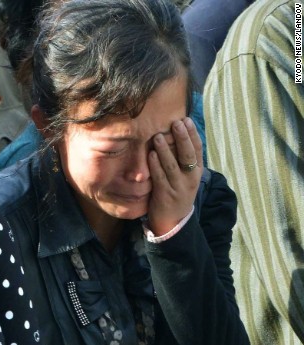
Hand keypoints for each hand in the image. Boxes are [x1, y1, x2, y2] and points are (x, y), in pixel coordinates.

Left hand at [147, 117, 202, 234]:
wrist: (173, 222)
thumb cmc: (177, 193)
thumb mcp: (186, 177)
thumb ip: (183, 159)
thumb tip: (177, 134)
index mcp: (197, 172)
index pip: (197, 150)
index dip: (192, 134)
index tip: (186, 119)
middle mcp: (190, 179)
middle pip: (188, 155)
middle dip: (182, 138)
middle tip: (176, 123)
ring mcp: (178, 187)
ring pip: (173, 165)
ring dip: (165, 149)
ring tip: (158, 135)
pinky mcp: (165, 195)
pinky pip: (160, 177)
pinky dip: (155, 165)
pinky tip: (150, 154)